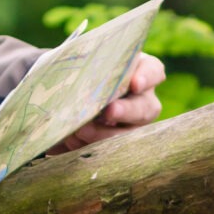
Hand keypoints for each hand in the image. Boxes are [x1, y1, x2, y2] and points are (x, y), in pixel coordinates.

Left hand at [53, 52, 167, 153]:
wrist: (60, 102)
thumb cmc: (73, 73)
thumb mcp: (77, 63)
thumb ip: (79, 64)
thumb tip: (63, 65)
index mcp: (136, 71)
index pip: (153, 71)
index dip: (147, 77)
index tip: (135, 83)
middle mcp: (140, 99)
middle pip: (145, 107)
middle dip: (126, 110)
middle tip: (109, 112)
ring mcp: (131, 125)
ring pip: (130, 134)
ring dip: (105, 133)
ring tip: (80, 131)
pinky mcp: (116, 144)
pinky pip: (111, 149)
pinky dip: (90, 146)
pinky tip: (72, 141)